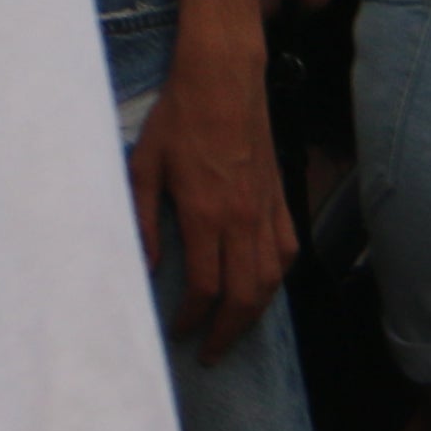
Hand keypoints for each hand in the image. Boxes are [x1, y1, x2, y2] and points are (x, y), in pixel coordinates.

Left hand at [130, 33, 292, 356]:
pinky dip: (277, 279)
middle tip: (211, 354)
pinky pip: (287, 251)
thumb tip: (145, 266)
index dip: (193, 319)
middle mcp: (242, 220)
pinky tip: (262, 286)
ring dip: (253, 313)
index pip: (205, 288)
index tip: (178, 333)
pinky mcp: (281, 197)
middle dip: (228, 333)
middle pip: (243, 296)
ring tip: (234, 329)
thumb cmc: (179, 116)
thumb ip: (143, 220)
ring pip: (271, 280)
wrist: (223, 77)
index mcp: (205, 214)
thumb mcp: (144, 164)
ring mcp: (266, 209)